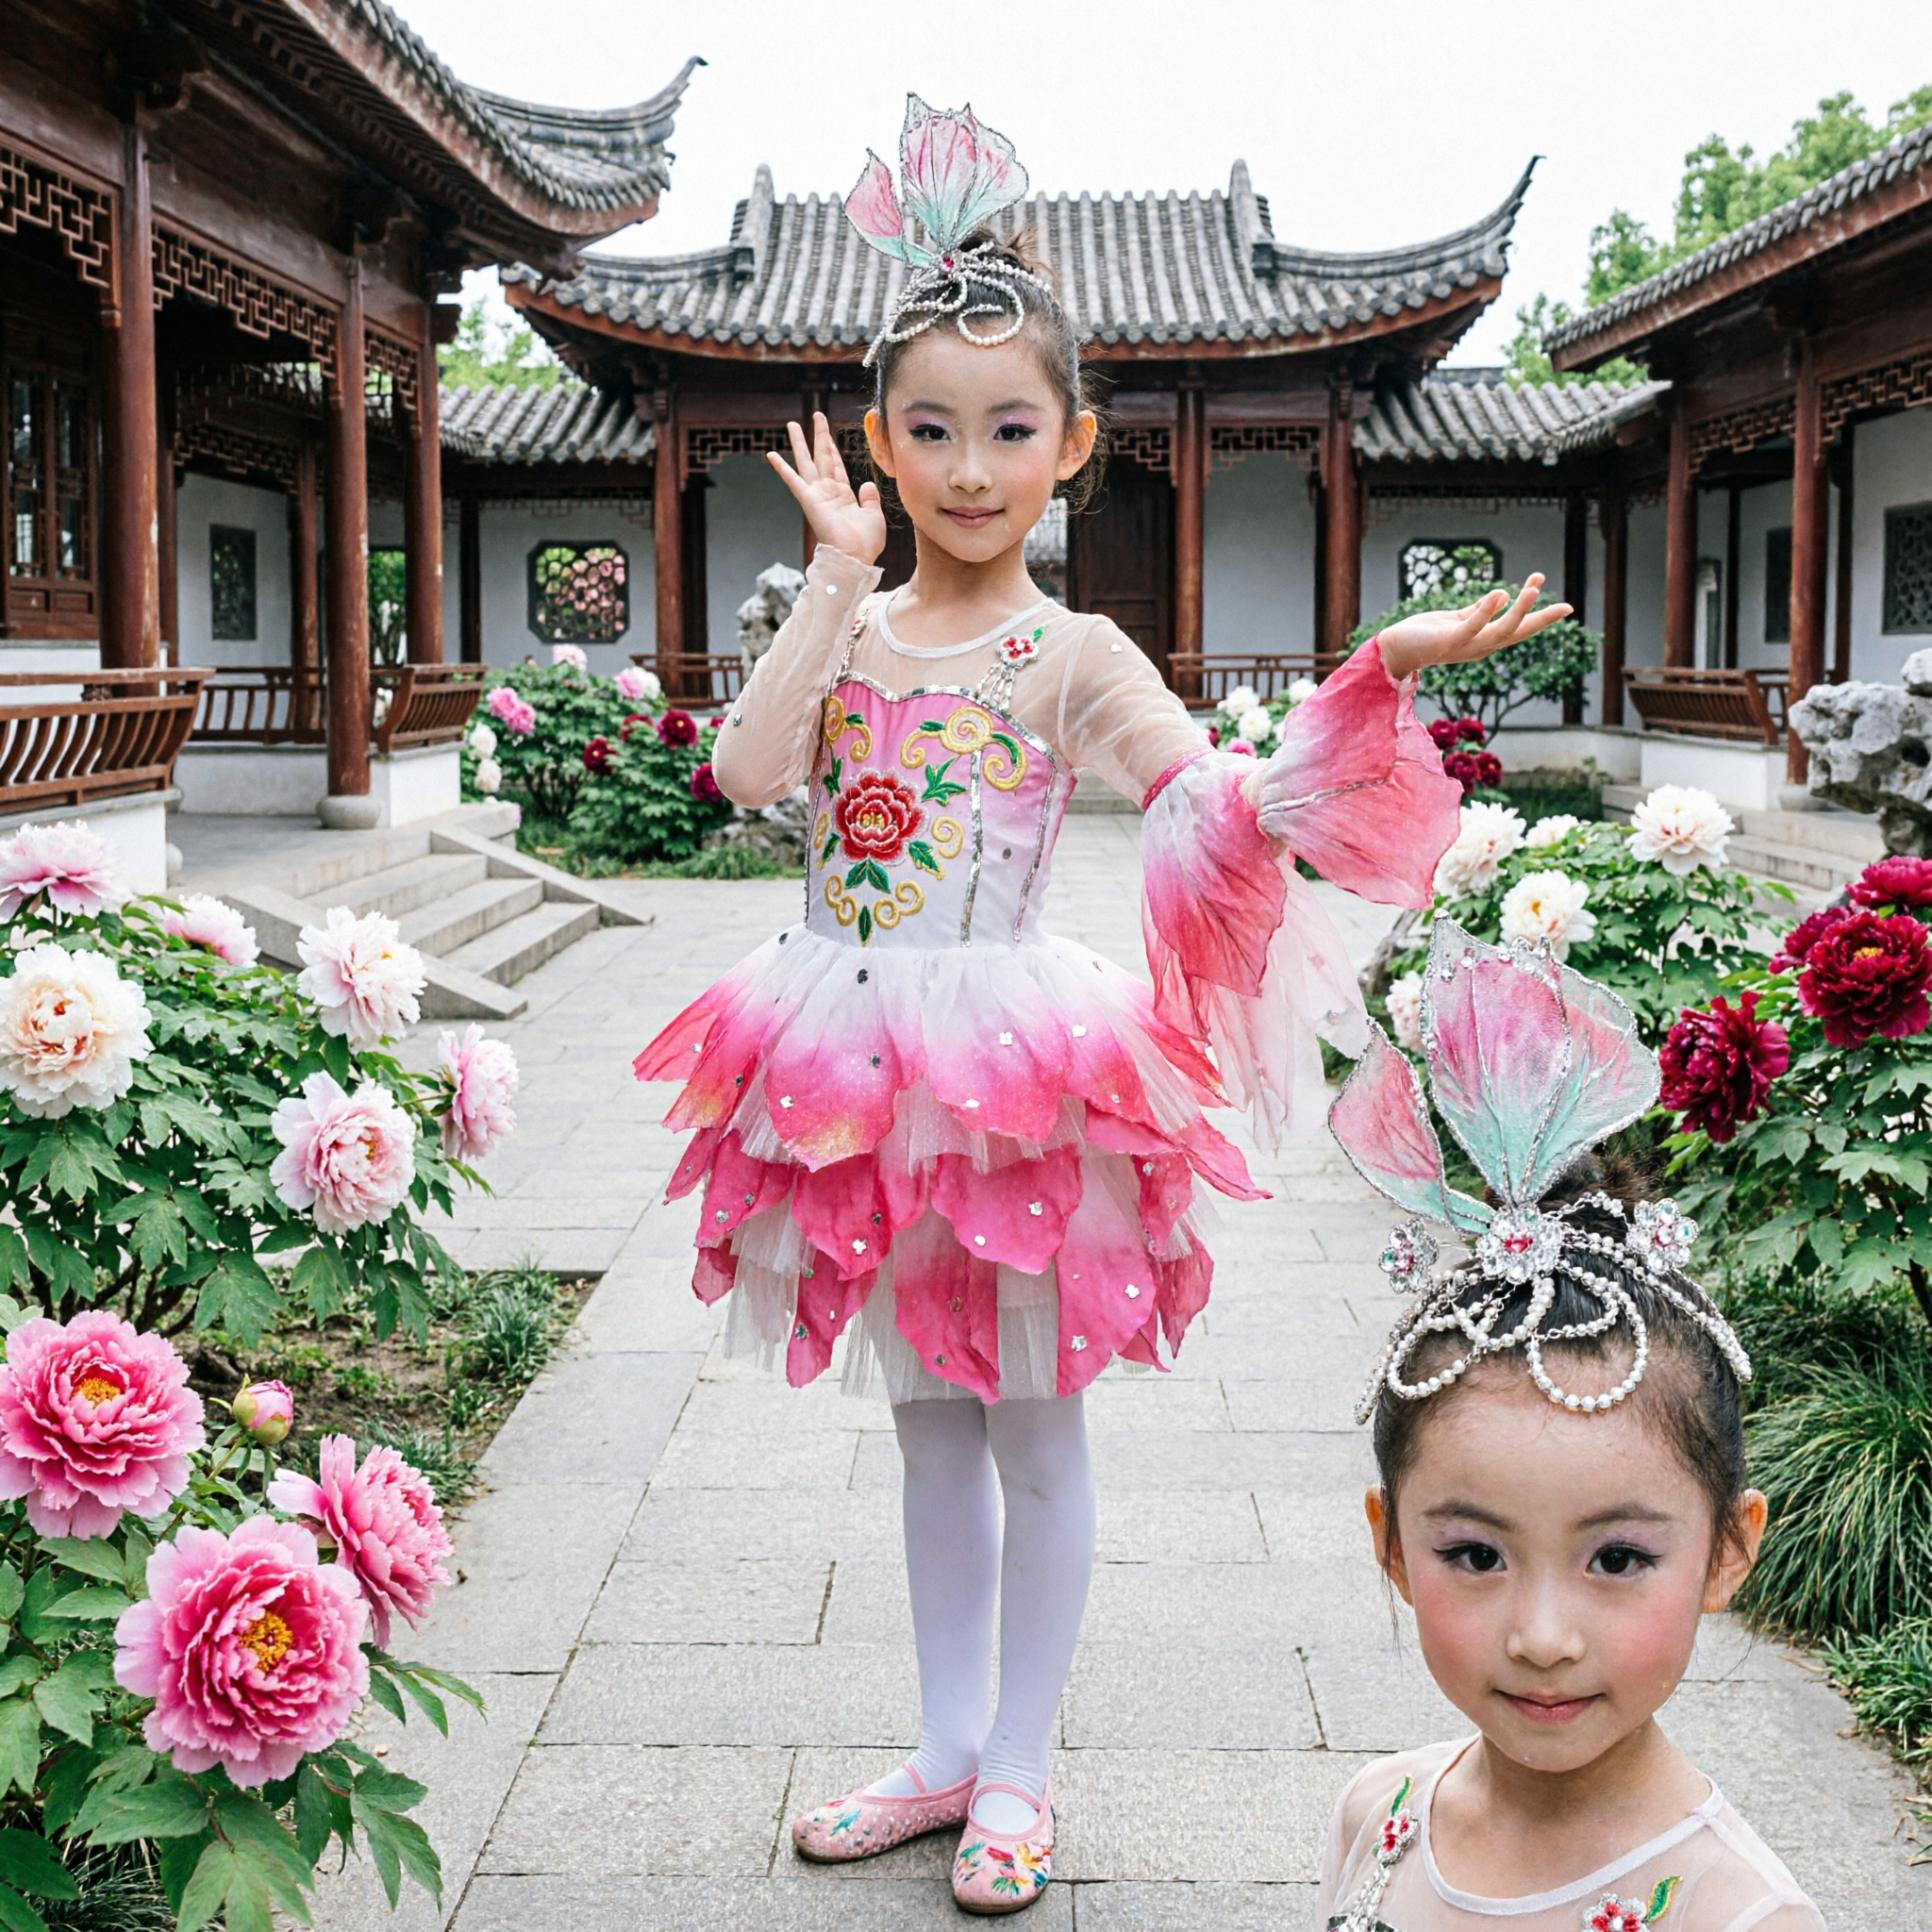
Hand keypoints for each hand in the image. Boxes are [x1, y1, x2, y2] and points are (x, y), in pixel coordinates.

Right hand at [766, 412, 887, 565]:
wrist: (855, 557)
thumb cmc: (866, 543)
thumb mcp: (874, 516)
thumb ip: (871, 499)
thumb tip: (868, 483)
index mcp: (844, 496)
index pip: (837, 467)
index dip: (833, 450)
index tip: (829, 435)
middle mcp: (828, 493)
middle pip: (822, 457)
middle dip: (819, 436)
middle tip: (816, 415)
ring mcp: (817, 495)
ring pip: (807, 461)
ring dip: (800, 442)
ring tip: (792, 424)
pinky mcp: (809, 500)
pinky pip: (793, 480)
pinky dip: (781, 468)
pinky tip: (770, 454)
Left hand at [1376, 573, 1571, 681]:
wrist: (1394, 647)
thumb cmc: (1425, 634)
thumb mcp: (1458, 620)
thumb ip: (1479, 610)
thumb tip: (1502, 596)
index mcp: (1483, 642)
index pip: (1518, 629)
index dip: (1541, 619)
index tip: (1567, 607)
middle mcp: (1479, 648)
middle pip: (1517, 634)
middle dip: (1542, 620)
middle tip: (1567, 606)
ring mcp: (1464, 647)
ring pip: (1500, 631)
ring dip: (1519, 611)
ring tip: (1533, 588)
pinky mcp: (1448, 641)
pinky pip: (1471, 626)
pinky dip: (1486, 611)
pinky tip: (1499, 593)